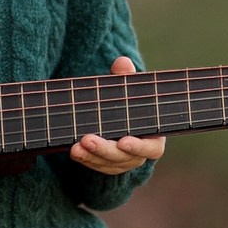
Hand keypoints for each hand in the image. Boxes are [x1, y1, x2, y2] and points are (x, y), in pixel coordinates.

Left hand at [68, 55, 164, 174]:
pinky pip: (96, 165)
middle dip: (105, 150)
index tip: (124, 142)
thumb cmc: (128, 100)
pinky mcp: (106, 164)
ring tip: (76, 147)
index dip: (139, 147)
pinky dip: (85, 159)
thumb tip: (122, 62)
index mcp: (153, 136)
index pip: (151, 148)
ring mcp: (122, 161)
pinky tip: (74, 150)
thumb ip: (126, 76)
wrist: (118, 114)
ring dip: (91, 156)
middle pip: (124, 158)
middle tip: (87, 139)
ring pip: (108, 164)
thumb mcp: (128, 87)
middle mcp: (138, 153)